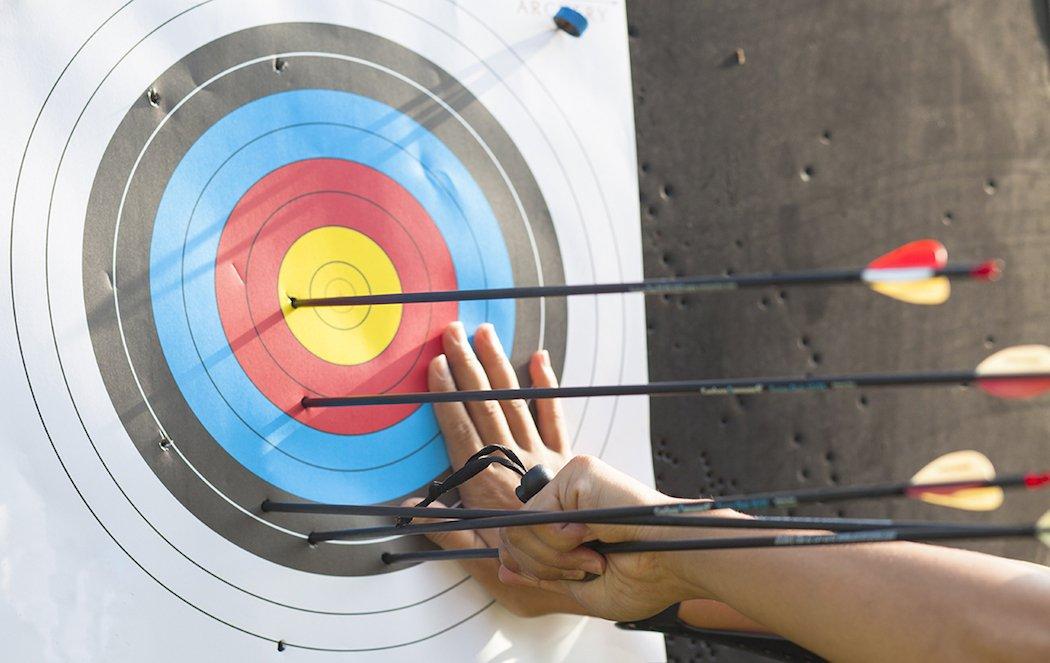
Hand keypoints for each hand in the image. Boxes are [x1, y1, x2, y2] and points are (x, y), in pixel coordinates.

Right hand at [405, 321, 582, 616]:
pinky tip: (538, 359)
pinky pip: (555, 417)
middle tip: (452, 332)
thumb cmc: (535, 576)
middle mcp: (515, 466)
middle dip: (467, 368)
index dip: (447, 398)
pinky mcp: (566, 461)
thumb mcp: (482, 565)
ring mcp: (542, 459)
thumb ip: (447, 534)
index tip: (435, 366)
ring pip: (515, 403)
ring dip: (498, 367)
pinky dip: (546, 388)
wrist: (596, 576)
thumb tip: (412, 508)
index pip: (462, 433)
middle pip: (485, 408)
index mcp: (488, 489)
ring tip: (484, 334)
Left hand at [496, 455, 725, 621]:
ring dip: (555, 557)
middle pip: (512, 535)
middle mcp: (567, 495)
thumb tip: (503, 567)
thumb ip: (541, 574)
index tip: (574, 574)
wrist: (678, 563)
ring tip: (593, 556)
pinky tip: (594, 538)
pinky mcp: (578, 473)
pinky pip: (537, 518)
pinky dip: (562, 541)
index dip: (533, 564)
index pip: (519, 537)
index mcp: (569, 517)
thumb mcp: (581, 583)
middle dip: (544, 565)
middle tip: (587, 566)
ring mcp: (571, 481)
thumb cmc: (646, 577)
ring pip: (519, 529)